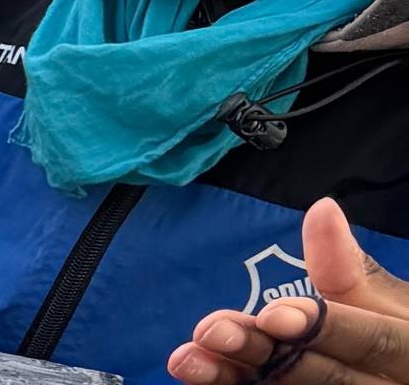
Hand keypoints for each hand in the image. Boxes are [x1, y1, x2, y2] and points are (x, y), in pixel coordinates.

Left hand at [170, 199, 408, 383]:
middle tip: (212, 332)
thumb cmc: (395, 327)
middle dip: (267, 355)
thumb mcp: (387, 301)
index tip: (273, 314)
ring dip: (239, 379)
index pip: (375, 344)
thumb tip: (322, 209)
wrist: (393, 371)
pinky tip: (201, 378)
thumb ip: (350, 269)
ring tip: (189, 359)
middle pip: (329, 379)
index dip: (325, 330)